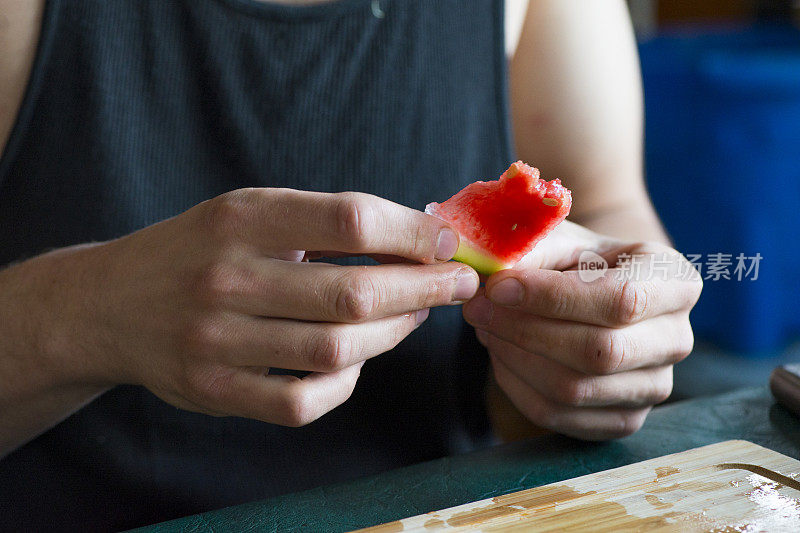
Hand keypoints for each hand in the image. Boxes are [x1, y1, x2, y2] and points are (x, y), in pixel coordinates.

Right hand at [34, 188, 477, 425]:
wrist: (110, 302)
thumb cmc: (201, 251)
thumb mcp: (247, 212)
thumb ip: (321, 221)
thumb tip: (417, 237)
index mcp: (242, 219)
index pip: (350, 220)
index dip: (412, 232)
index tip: (447, 241)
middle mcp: (227, 277)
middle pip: (354, 291)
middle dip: (423, 289)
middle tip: (457, 284)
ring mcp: (217, 340)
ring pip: (336, 349)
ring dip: (391, 334)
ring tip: (412, 315)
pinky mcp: (214, 389)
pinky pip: (302, 401)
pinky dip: (345, 385)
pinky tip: (357, 362)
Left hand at [462, 221, 701, 439]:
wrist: (589, 292)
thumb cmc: (574, 258)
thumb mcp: (557, 237)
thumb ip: (529, 249)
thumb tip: (492, 278)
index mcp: (675, 280)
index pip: (620, 299)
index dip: (552, 297)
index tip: (497, 286)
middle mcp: (676, 338)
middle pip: (599, 351)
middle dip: (524, 330)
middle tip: (476, 308)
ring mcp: (655, 386)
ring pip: (574, 389)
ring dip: (514, 358)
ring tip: (485, 326)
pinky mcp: (624, 419)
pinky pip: (559, 416)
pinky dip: (516, 387)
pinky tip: (500, 353)